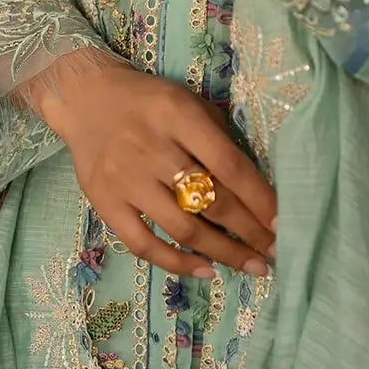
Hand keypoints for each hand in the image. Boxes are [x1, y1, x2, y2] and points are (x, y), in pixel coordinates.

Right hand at [22, 49, 276, 278]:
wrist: (86, 97)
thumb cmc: (148, 100)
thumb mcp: (187, 102)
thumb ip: (217, 137)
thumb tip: (255, 186)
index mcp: (179, 116)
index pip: (228, 165)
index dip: (258, 198)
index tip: (282, 223)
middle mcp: (153, 149)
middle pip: (210, 200)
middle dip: (248, 231)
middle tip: (274, 253)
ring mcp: (126, 180)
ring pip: (182, 228)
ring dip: (222, 253)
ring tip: (250, 266)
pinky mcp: (105, 203)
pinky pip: (144, 244)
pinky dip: (177, 263)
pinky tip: (206, 270)